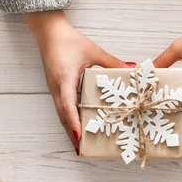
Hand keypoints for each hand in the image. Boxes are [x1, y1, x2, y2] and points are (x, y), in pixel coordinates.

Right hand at [25, 11, 133, 154]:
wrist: (48, 32)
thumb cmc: (69, 41)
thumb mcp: (93, 51)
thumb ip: (111, 62)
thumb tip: (132, 69)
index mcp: (65, 79)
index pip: (68, 104)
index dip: (74, 120)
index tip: (79, 134)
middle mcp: (56, 87)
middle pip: (63, 115)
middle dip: (71, 133)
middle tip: (81, 150)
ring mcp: (53, 89)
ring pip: (60, 113)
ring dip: (68, 129)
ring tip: (78, 145)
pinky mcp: (55, 87)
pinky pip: (60, 107)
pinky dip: (67, 119)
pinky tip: (75, 126)